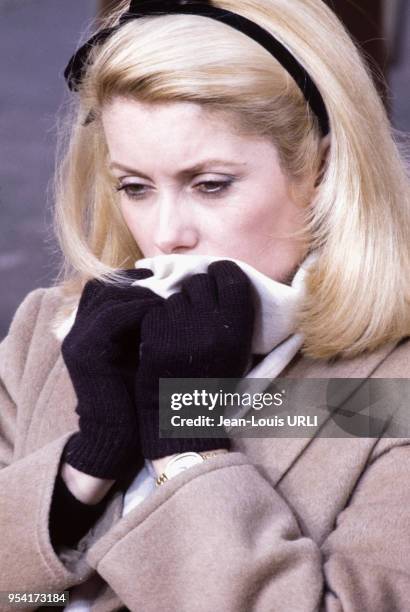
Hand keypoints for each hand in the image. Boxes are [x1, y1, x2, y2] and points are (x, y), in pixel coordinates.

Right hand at [61, 269, 163, 478]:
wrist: (117, 436)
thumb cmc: (136, 397)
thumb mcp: (139, 353)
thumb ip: (144, 327)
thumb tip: (170, 300)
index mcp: (88, 331)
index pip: (104, 288)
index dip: (130, 279)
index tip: (160, 278)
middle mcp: (77, 332)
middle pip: (101, 286)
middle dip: (133, 280)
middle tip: (163, 279)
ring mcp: (77, 341)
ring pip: (105, 296)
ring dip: (137, 291)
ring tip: (165, 293)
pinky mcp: (84, 353)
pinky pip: (111, 318)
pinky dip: (136, 309)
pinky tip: (158, 311)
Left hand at [134, 260, 254, 458]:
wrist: (185, 416)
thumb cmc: (215, 383)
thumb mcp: (238, 349)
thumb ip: (232, 314)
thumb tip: (219, 279)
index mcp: (238, 325)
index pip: (231, 275)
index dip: (222, 271)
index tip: (216, 275)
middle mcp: (211, 321)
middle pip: (201, 280)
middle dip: (197, 289)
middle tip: (195, 307)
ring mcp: (181, 325)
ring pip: (176, 295)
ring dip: (177, 307)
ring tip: (179, 330)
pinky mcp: (154, 332)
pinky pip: (156, 309)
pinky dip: (158, 320)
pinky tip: (162, 339)